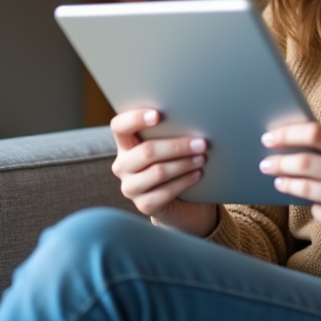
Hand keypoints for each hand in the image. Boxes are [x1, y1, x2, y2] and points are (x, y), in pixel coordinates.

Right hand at [110, 109, 217, 236]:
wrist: (180, 200)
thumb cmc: (173, 163)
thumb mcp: (167, 147)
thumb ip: (169, 133)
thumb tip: (191, 121)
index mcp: (125, 145)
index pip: (119, 127)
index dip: (135, 119)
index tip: (158, 115)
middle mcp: (122, 166)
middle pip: (147, 151)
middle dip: (177, 146)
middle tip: (201, 143)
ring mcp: (130, 187)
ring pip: (158, 172)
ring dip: (184, 164)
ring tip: (202, 158)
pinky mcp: (143, 205)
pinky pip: (165, 192)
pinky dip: (184, 181)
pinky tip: (197, 174)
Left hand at [259, 123, 320, 252]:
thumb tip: (292, 143)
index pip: (317, 133)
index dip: (288, 134)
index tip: (269, 137)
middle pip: (305, 162)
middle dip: (279, 162)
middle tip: (265, 163)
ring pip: (304, 188)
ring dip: (285, 183)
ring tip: (277, 180)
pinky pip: (317, 211)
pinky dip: (311, 205)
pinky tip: (311, 202)